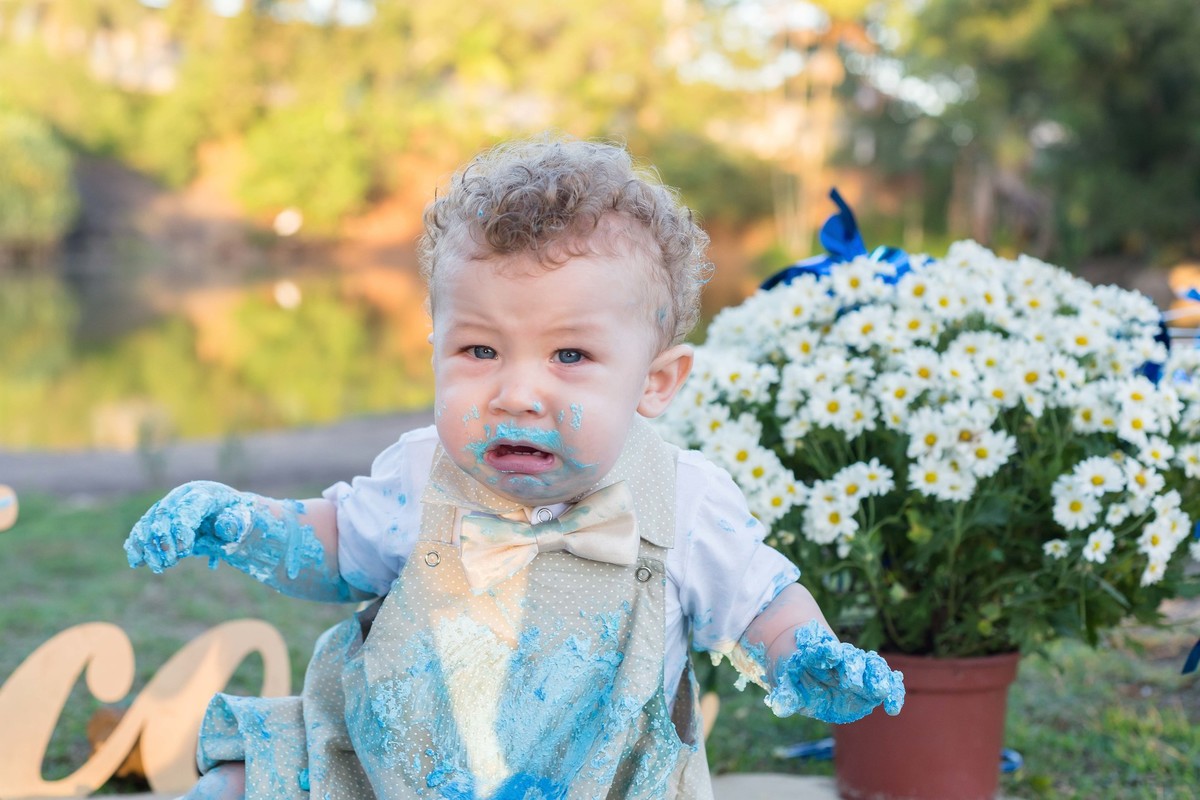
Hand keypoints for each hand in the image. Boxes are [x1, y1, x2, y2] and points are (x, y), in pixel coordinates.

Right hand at [124, 481, 251, 572]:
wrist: (227, 513)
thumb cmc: (237, 516)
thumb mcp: (243, 518)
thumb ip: (236, 522)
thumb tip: (225, 528)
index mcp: (203, 493)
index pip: (186, 508)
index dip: (181, 530)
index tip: (185, 551)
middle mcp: (181, 496)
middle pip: (163, 515)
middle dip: (163, 541)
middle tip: (171, 562)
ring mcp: (167, 506)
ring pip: (148, 523)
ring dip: (148, 547)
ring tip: (159, 567)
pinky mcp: (157, 519)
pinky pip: (141, 530)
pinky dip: (137, 545)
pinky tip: (137, 562)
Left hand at [766, 621, 904, 723]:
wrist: (812, 669)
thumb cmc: (798, 677)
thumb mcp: (788, 686)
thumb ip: (786, 696)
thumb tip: (780, 708)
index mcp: (818, 656)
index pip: (822, 651)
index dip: (825, 651)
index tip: (829, 651)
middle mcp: (841, 660)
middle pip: (851, 658)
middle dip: (853, 668)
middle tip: (851, 681)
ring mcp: (858, 670)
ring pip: (872, 667)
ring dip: (878, 678)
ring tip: (881, 691)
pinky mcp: (870, 683)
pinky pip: (887, 683)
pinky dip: (893, 691)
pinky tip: (894, 707)